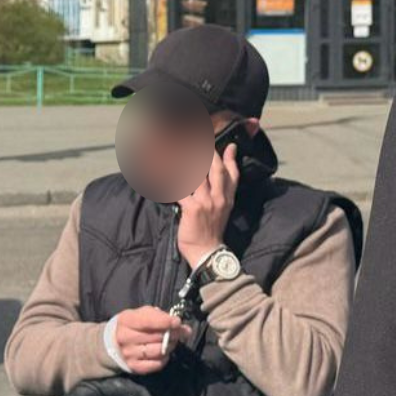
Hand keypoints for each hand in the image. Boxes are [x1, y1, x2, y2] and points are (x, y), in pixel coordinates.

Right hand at [112, 305, 189, 374]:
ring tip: (169, 342)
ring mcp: (129, 353)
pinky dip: (164, 358)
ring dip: (169, 346)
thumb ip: (162, 318)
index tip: (177, 322)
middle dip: (172, 334)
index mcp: (127, 320)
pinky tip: (163, 353)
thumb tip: (185, 329)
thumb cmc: (134, 325)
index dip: (165, 322)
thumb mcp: (143, 314)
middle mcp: (125, 337)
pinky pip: (157, 364)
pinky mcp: (134, 366)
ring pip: (159, 351)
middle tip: (178, 332)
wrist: (116, 342)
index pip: (148, 321)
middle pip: (157, 337)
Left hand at [178, 141, 239, 267]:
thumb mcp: (221, 213)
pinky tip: (162, 177)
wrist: (207, 253)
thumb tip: (208, 183)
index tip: (230, 145)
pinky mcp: (192, 208)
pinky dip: (172, 183)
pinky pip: (180, 190)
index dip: (231, 158)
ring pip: (197, 176)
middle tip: (201, 142)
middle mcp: (219, 197)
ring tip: (177, 152)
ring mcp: (206, 202)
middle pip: (216, 168)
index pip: (233, 174)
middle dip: (208, 153)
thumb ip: (218, 196)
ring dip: (187, 163)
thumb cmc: (210, 233)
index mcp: (227, 198)